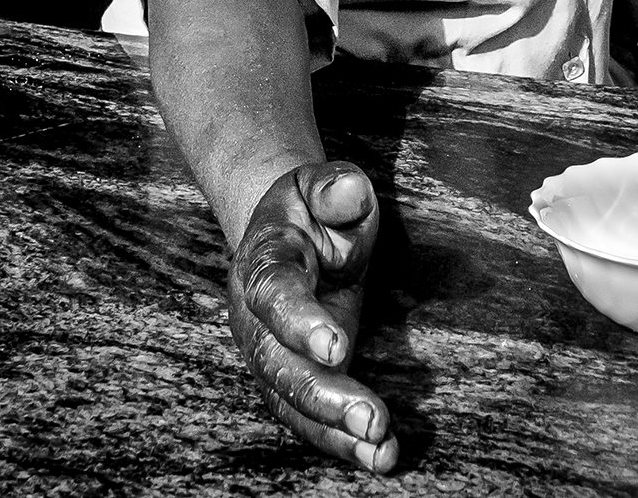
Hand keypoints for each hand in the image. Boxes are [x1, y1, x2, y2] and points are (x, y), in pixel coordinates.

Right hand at [228, 160, 397, 473]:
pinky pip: (307, 414)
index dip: (302, 323)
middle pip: (279, 362)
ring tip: (381, 450)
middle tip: (371, 420)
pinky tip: (379, 457)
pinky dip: (339, 440)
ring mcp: (271, 350)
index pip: (276, 294)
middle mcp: (256, 314)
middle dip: (324, 395)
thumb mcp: (324, 182)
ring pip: (291, 399)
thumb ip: (335, 186)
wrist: (288, 227)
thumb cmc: (314, 205)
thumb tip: (350, 188)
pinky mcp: (292, 374)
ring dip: (334, 430)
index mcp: (264, 258)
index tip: (337, 348)